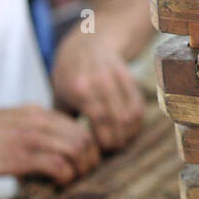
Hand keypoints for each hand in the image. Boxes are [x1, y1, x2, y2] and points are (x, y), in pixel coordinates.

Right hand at [0, 105, 99, 184]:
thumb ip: (30, 130)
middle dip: (90, 159)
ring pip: (77, 150)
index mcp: (36, 113)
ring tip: (73, 182)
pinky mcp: (21, 156)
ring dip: (81, 170)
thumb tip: (46, 149)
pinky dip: (65, 177)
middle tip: (84, 176)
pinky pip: (58, 165)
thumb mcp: (8, 123)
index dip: (88, 147)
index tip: (84, 163)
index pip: (78, 126)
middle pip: (84, 137)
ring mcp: (30, 137)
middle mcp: (38, 121)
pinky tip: (58, 185)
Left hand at [51, 30, 143, 151]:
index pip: (100, 121)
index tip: (99, 150)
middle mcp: (100, 81)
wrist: (86, 46)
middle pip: (118, 120)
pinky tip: (128, 129)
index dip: (104, 140)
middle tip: (112, 149)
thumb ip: (63, 125)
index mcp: (79, 89)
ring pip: (132, 114)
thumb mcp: (60, 98)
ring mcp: (116, 78)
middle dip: (117, 140)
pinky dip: (136, 122)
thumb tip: (68, 153)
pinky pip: (138, 105)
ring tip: (121, 141)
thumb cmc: (70, 78)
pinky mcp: (129, 77)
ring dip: (129, 133)